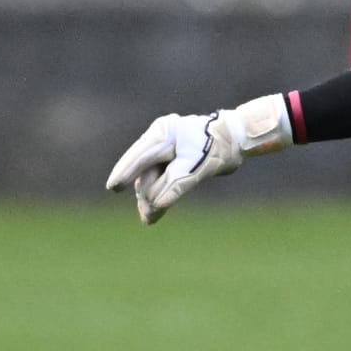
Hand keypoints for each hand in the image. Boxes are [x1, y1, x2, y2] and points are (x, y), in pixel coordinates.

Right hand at [105, 94, 292, 223]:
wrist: (236, 139)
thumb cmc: (220, 148)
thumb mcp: (200, 167)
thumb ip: (177, 184)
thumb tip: (156, 205)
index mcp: (164, 132)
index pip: (140, 156)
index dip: (125, 172)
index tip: (113, 187)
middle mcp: (160, 138)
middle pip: (144, 170)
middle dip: (143, 193)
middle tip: (147, 216)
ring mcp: (163, 148)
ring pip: (150, 175)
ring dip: (150, 197)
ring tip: (151, 218)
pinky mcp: (169, 159)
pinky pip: (159, 177)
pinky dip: (159, 192)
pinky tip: (154, 210)